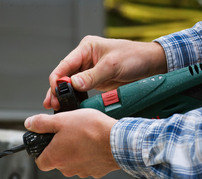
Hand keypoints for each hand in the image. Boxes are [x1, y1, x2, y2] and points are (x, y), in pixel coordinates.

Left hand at [24, 108, 119, 177]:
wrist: (117, 141)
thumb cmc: (91, 130)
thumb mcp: (62, 120)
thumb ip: (42, 123)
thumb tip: (30, 124)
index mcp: (55, 158)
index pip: (40, 162)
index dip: (41, 152)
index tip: (46, 143)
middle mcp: (66, 169)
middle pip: (57, 161)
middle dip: (61, 148)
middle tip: (69, 133)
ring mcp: (82, 172)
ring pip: (73, 162)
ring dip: (76, 152)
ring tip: (84, 136)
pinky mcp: (95, 172)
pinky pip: (88, 164)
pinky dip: (89, 155)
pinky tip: (94, 144)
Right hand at [44, 35, 166, 109]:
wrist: (150, 65)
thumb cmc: (134, 58)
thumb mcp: (112, 66)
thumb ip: (92, 76)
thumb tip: (73, 84)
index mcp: (86, 48)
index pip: (65, 64)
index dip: (57, 79)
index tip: (54, 93)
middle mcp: (85, 59)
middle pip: (64, 76)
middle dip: (56, 90)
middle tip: (51, 104)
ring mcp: (89, 71)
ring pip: (70, 85)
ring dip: (63, 96)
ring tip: (56, 108)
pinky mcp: (95, 82)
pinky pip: (80, 90)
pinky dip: (74, 98)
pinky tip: (70, 107)